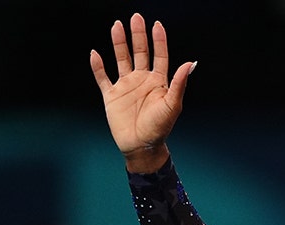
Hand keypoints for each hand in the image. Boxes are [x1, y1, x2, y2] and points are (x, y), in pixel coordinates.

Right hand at [90, 14, 193, 172]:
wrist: (141, 147)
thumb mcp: (172, 105)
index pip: (159, 56)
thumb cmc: (160, 128)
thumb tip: (190, 63)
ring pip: (121, 59)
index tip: (157, 24)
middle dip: (138, 35)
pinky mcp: (111, 95)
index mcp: (158, 82)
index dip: (158, 40)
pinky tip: (95, 53)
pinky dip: (97, 66)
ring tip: (117, 26)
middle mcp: (142, 80)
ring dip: (119, 43)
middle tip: (136, 17)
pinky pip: (102, 77)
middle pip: (139, 52)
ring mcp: (126, 86)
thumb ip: (179, 83)